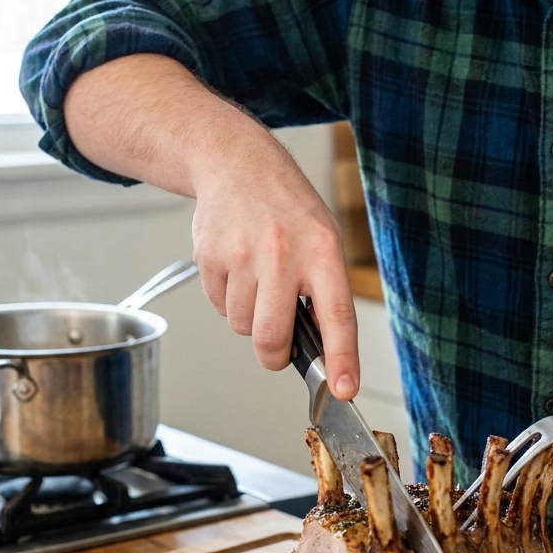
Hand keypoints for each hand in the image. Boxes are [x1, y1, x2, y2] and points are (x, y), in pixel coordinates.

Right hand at [65, 54, 358, 398]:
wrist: (237, 164)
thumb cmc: (287, 208)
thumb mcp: (323, 238)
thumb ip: (325, 290)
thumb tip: (324, 352)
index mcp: (322, 250)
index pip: (336, 316)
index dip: (341, 358)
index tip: (343, 389)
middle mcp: (282, 253)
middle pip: (272, 337)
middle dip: (274, 355)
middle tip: (279, 349)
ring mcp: (241, 255)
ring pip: (243, 326)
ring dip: (251, 319)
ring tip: (259, 280)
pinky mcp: (209, 258)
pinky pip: (220, 307)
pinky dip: (229, 300)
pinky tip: (237, 268)